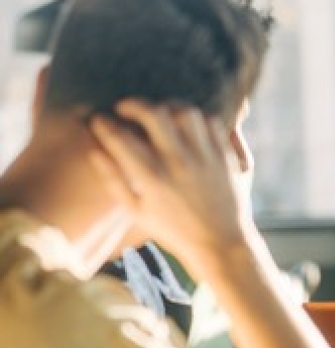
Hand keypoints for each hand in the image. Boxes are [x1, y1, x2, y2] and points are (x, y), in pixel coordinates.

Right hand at [87, 100, 252, 273]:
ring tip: (158, 113)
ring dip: (167, 106)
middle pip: (154, 114)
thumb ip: (113, 180)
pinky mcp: (226, 156)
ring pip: (186, 112)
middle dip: (133, 104)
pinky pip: (212, 122)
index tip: (98, 120)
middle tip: (124, 107)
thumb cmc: (173, 230)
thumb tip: (94, 150)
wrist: (220, 243)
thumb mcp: (135, 212)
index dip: (103, 124)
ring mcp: (206, 157)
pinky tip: (185, 125)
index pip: (120, 137)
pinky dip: (196, 117)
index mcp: (152, 179)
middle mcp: (179, 163)